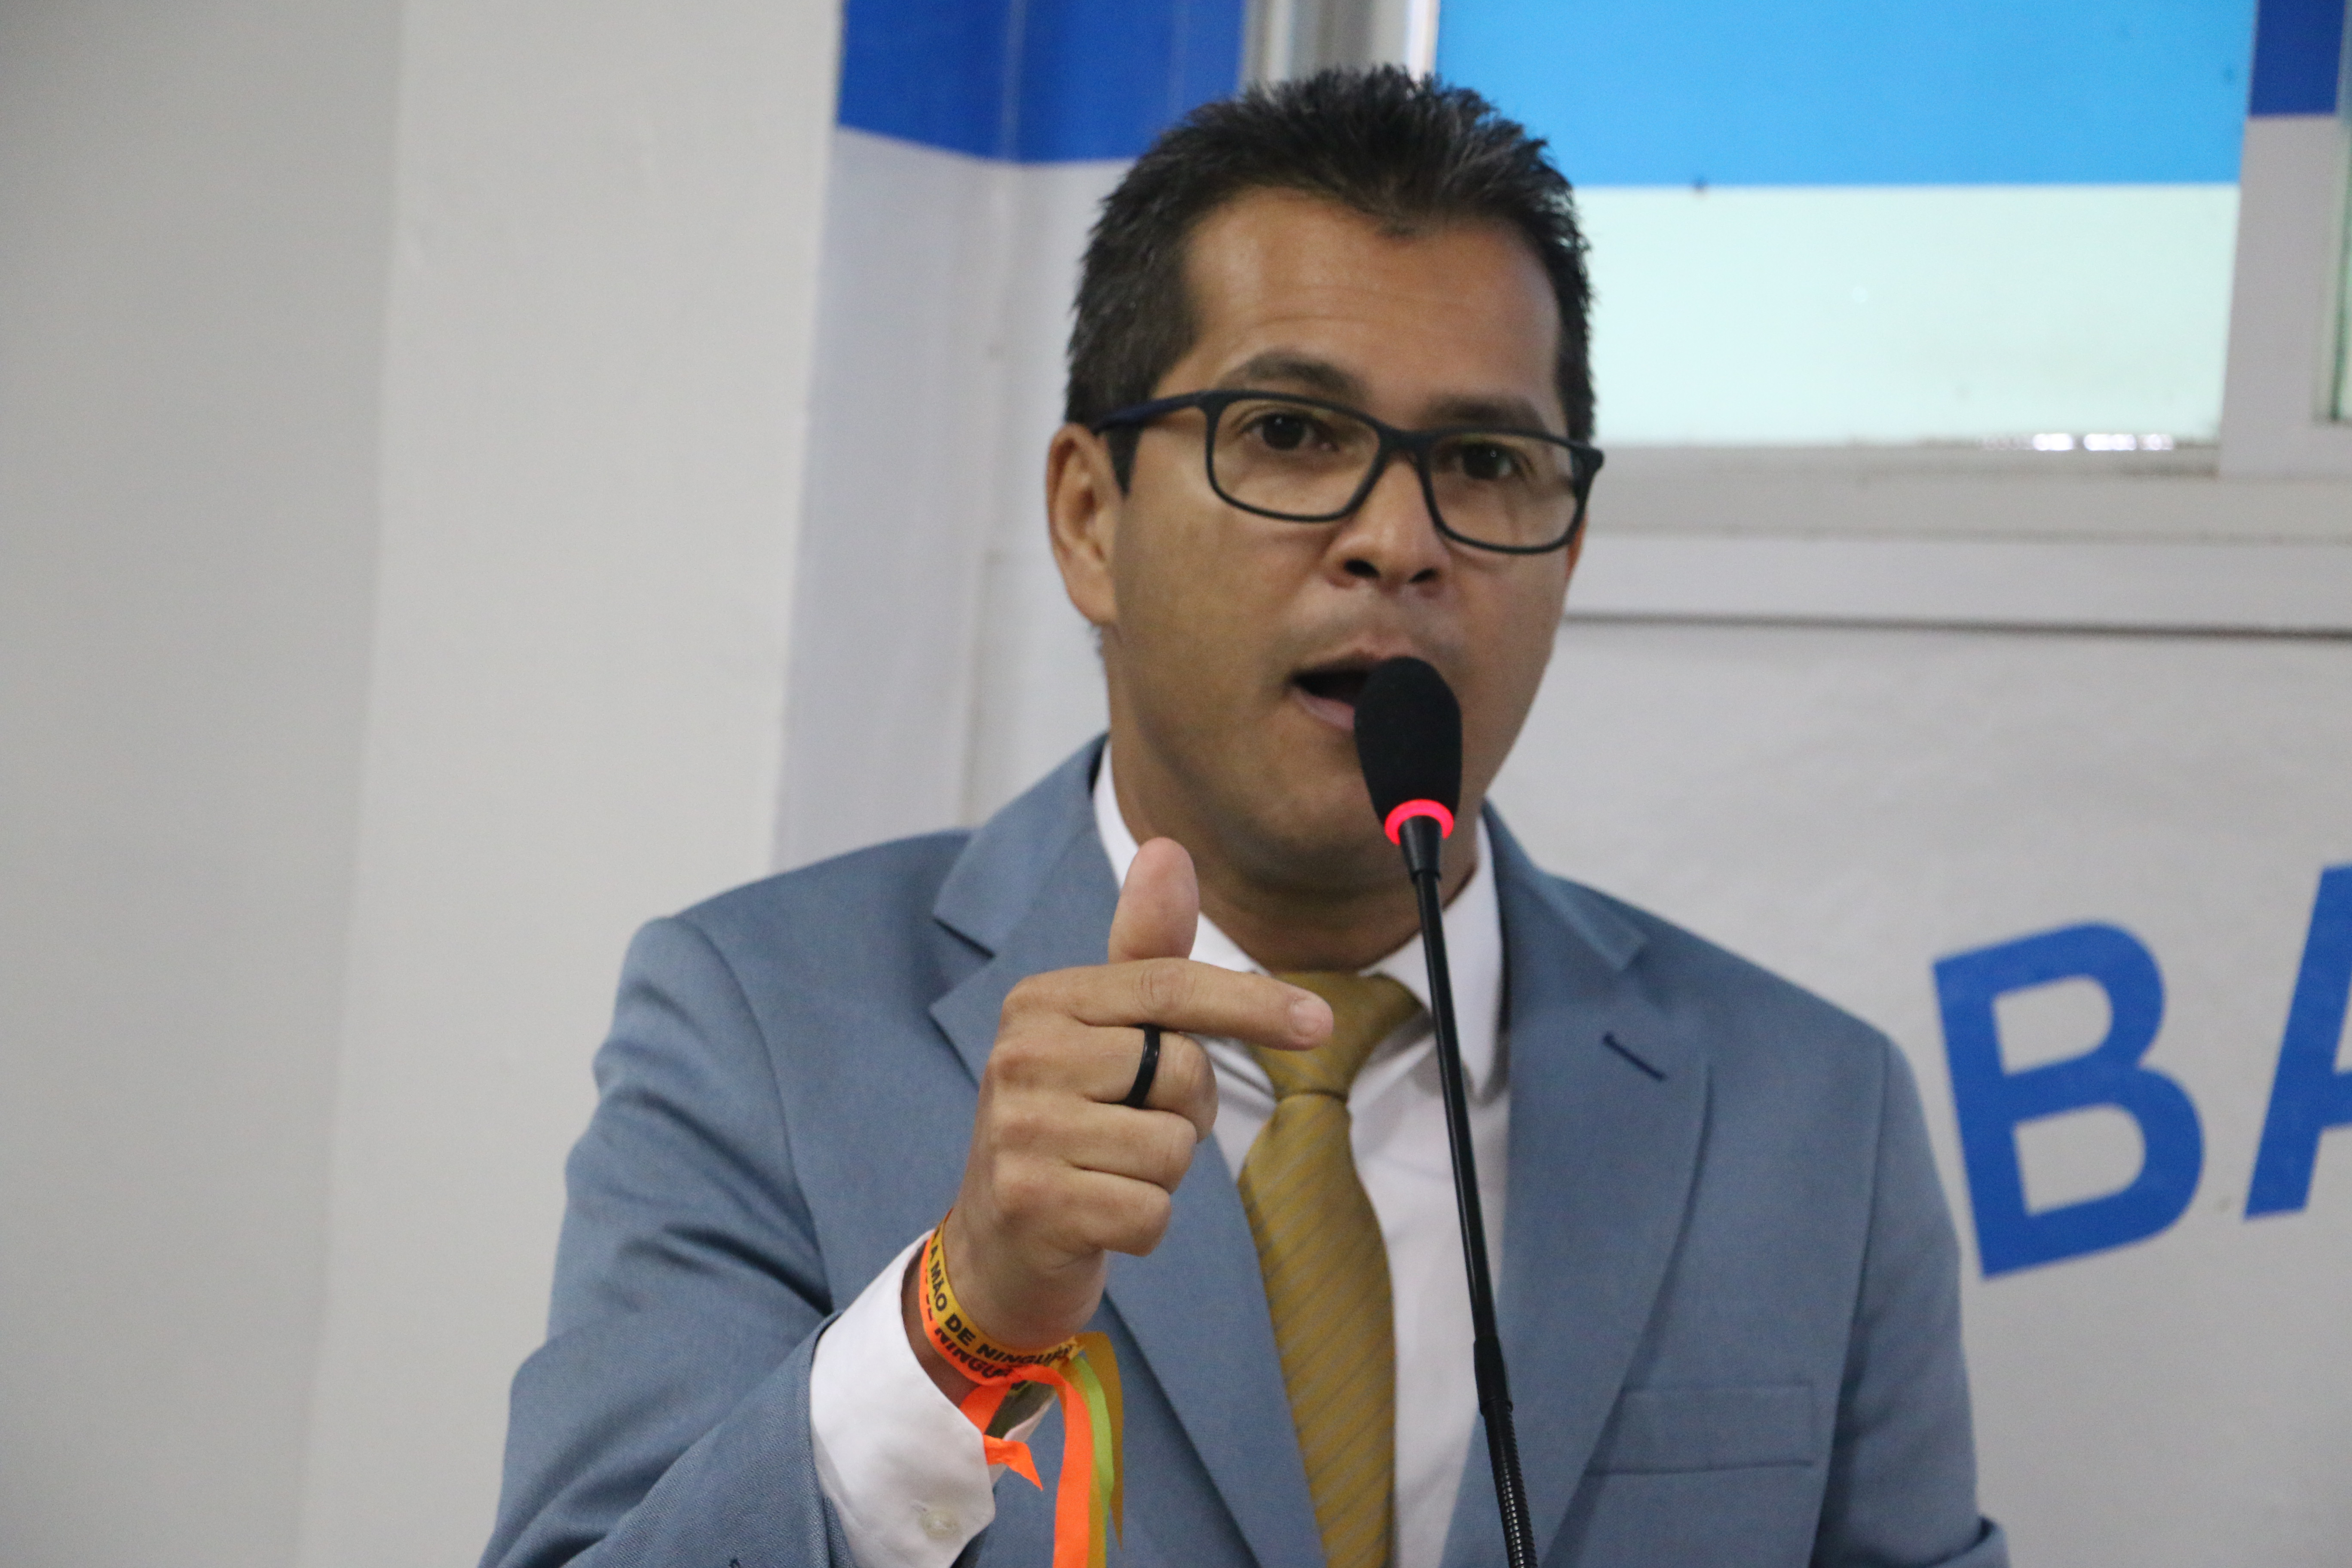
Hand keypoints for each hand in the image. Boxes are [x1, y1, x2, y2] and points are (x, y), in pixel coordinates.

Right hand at [904, 837, 1331, 1396]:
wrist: (998, 1247)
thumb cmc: (1070, 1126)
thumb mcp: (1103, 1033)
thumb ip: (1144, 951)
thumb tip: (1167, 847)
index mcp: (1042, 1002)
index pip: (1169, 986)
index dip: (1252, 1002)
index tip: (1317, 1021)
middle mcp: (1021, 1057)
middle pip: (1184, 1071)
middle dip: (1186, 1111)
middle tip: (1132, 1130)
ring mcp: (1021, 1132)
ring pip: (1174, 1147)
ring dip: (1163, 1175)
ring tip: (1109, 1174)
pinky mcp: (1034, 1204)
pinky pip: (1152, 1211)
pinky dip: (1145, 1227)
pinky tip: (1099, 1219)